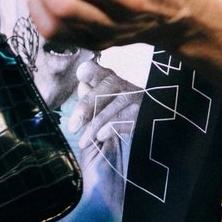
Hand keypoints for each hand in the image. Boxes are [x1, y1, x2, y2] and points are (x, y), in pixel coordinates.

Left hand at [68, 58, 138, 177]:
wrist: (149, 148)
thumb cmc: (117, 126)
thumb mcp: (102, 112)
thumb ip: (92, 100)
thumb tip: (82, 85)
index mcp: (112, 82)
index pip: (101, 73)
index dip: (92, 72)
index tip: (81, 75)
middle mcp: (126, 87)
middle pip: (106, 89)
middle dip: (86, 107)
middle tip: (71, 127)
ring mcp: (137, 99)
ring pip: (114, 106)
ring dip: (95, 125)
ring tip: (82, 142)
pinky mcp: (147, 113)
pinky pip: (127, 118)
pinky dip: (112, 127)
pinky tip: (101, 136)